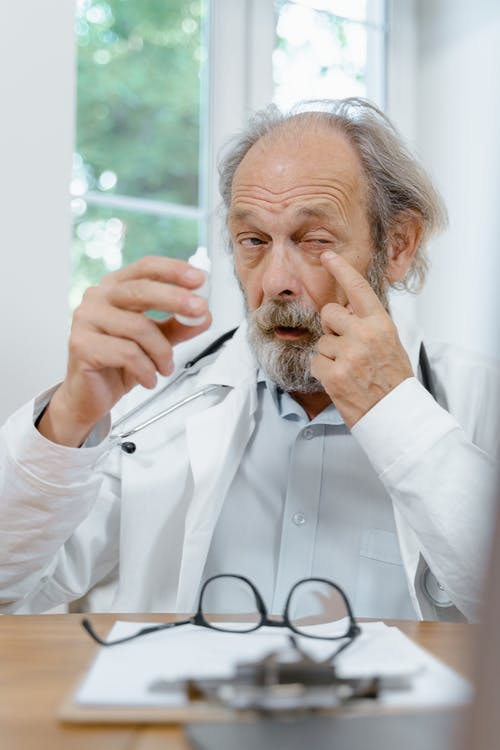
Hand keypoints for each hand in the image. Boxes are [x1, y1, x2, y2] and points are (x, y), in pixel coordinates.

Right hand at [39, 256, 210, 445]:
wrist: (90, 395)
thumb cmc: (119, 362)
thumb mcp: (156, 341)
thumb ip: (178, 326)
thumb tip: (204, 315)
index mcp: (115, 288)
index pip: (145, 268)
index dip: (173, 270)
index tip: (199, 278)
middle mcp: (97, 298)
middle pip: (140, 290)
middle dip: (175, 299)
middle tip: (200, 310)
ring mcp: (85, 319)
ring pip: (138, 327)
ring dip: (161, 352)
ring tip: (165, 367)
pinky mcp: (81, 345)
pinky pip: (126, 353)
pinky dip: (146, 369)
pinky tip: (149, 378)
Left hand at [310, 251, 412, 428]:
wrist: (396, 414)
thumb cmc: (392, 380)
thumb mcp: (389, 343)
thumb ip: (368, 323)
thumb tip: (346, 308)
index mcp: (381, 324)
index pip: (358, 289)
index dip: (341, 269)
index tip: (328, 255)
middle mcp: (364, 335)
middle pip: (329, 314)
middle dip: (331, 328)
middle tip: (346, 347)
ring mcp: (348, 355)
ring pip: (321, 341)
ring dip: (329, 355)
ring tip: (349, 370)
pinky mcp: (334, 375)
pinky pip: (315, 362)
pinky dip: (323, 372)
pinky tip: (340, 381)